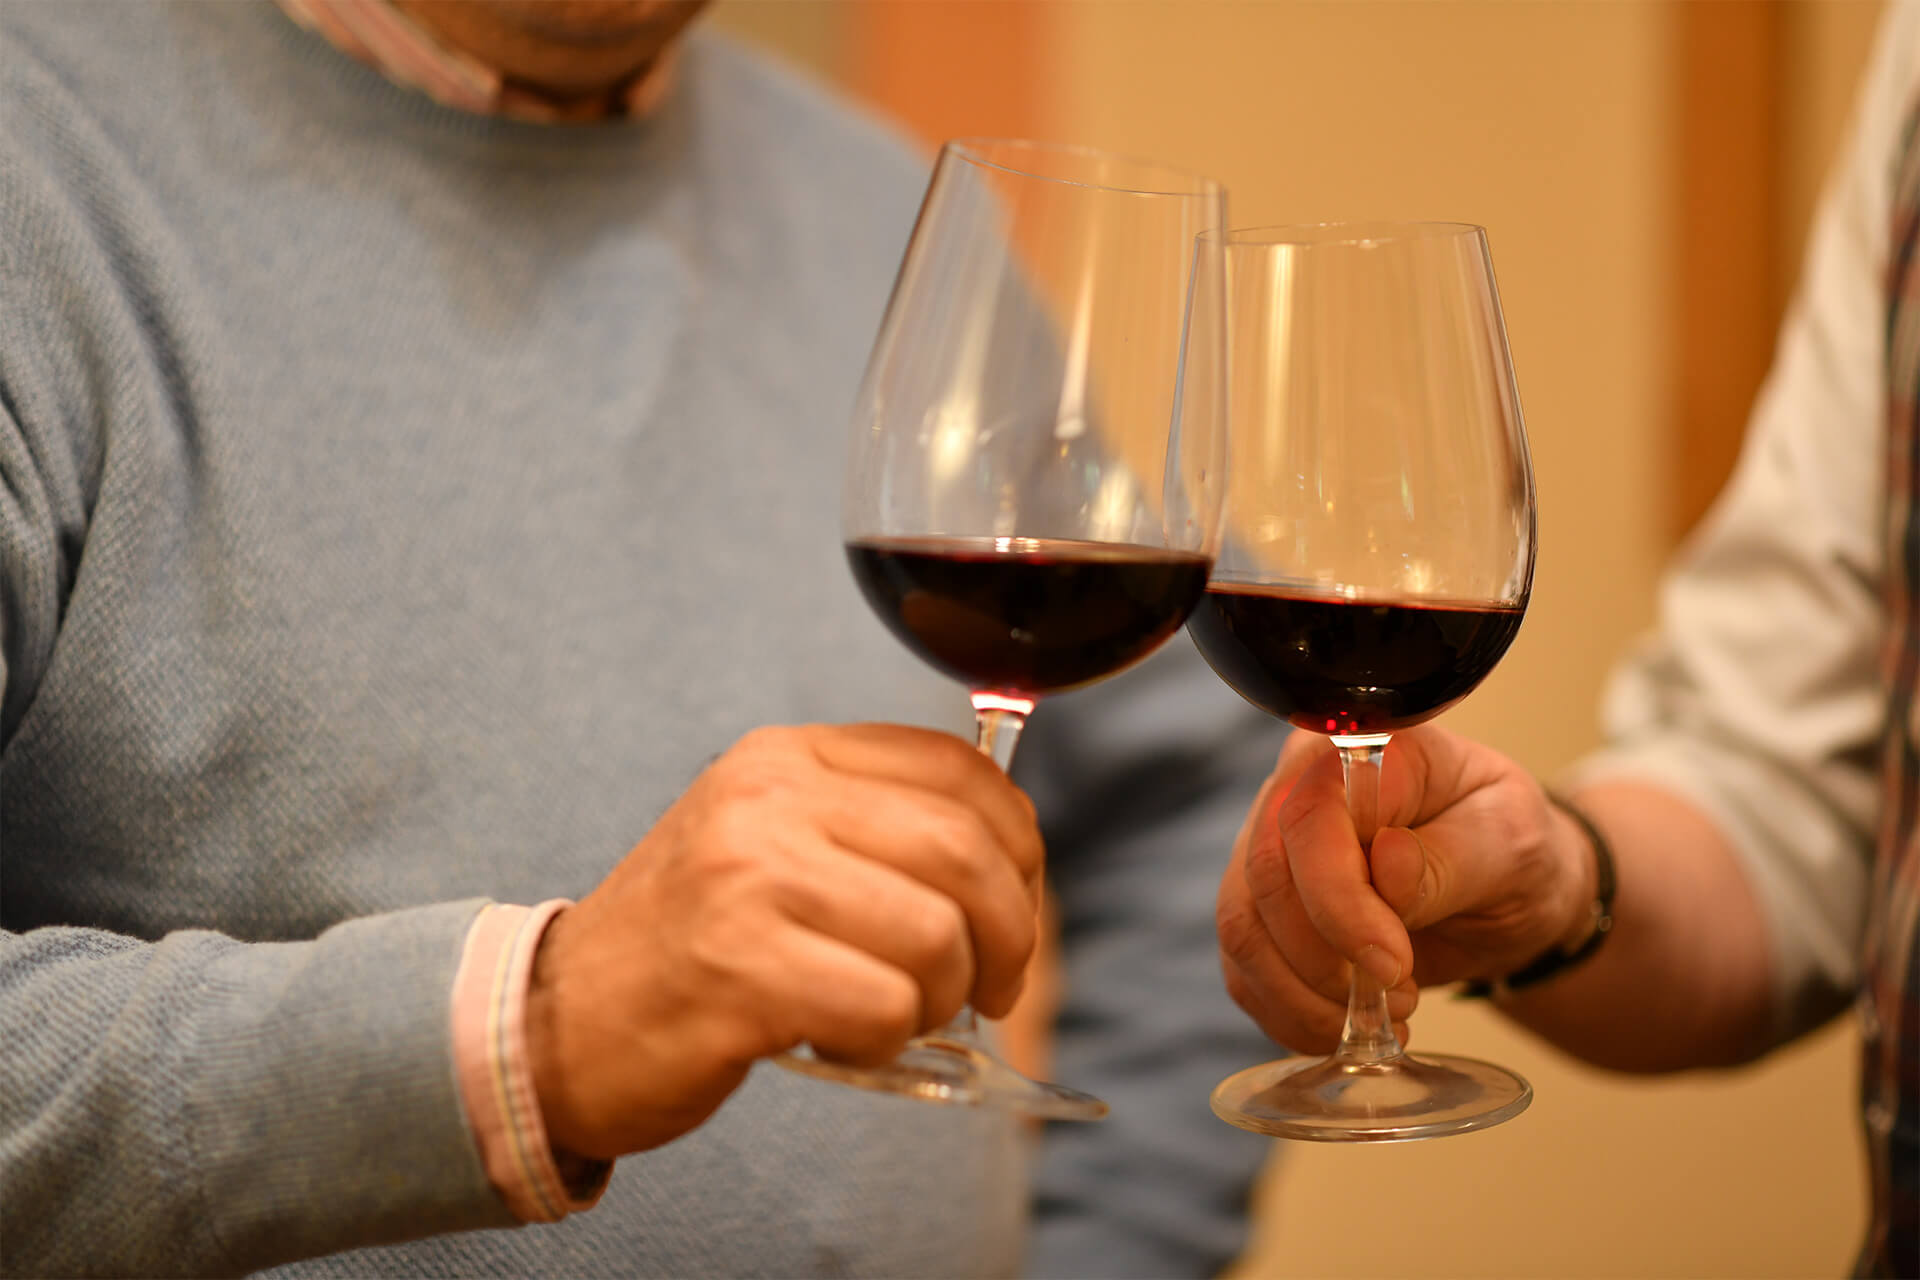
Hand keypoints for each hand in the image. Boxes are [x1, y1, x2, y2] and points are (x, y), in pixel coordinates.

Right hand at [525, 723, 1044, 1159]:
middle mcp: (768, 800)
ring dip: (941, 998)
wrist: (551, 1022)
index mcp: (787, 757)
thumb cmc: (690, 943)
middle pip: (965, 850)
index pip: (959, 769)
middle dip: (1008, 933)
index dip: (1019, 846)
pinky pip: (884, 1007)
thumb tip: (1012, 857)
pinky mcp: (738, 970)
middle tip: (989, 986)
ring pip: (936, 935)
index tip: (1014, 906)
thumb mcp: (772, 841)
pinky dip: (885, 1043)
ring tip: (892, 1015)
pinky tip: (838, 1043)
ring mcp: (749, 880)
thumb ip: (873, 826)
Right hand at [1216, 726, 1596, 1054]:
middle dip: (1325, 959)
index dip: (1339, 902)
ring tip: (1381, 1013)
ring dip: (1305, 995)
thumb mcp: (1510, 845)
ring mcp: (1268, 849)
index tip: (1395, 964)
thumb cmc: (1509, 849)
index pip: (1308, 818)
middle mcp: (1295, 790)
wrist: (1503, 892)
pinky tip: (1346, 1023)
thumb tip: (1387, 863)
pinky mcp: (1262, 909)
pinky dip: (1290, 1014)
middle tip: (1399, 995)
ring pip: (1242, 927)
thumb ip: (1450, 856)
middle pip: (1262, 877)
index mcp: (1357, 751)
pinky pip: (1244, 969)